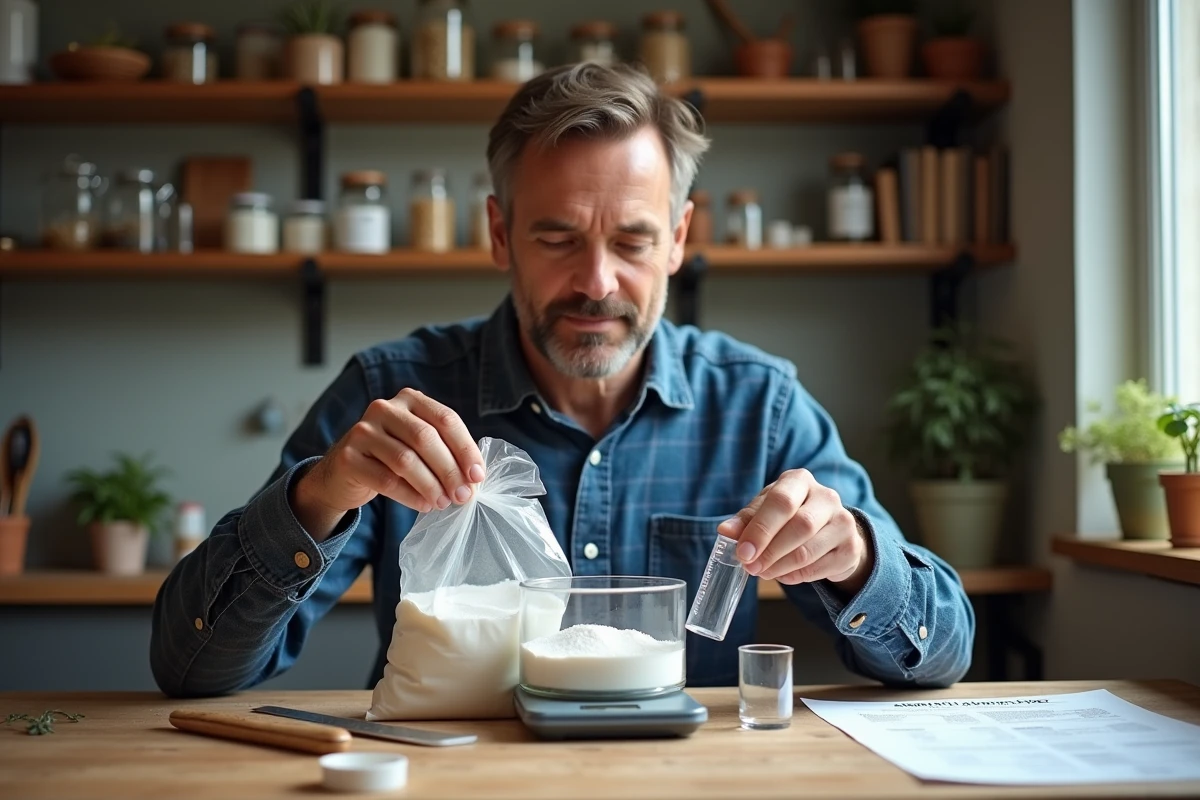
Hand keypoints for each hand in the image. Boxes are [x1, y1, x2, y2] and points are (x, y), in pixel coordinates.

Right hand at [292, 389, 484, 539]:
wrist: (342, 474)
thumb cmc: (389, 459)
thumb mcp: (417, 445)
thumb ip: (444, 452)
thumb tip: (474, 478)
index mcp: (409, 399)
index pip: (445, 419)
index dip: (465, 449)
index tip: (477, 476)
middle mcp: (384, 408)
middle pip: (426, 438)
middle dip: (450, 470)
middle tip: (463, 495)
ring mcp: (362, 431)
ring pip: (406, 460)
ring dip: (431, 485)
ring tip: (444, 502)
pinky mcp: (348, 457)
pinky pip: (386, 480)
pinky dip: (410, 496)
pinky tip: (424, 505)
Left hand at [717, 469, 872, 593]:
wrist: (829, 530)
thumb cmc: (790, 516)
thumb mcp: (765, 510)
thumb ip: (746, 520)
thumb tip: (726, 531)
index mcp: (800, 480)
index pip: (782, 502)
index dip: (761, 529)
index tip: (743, 552)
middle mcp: (827, 497)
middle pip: (800, 526)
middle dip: (770, 551)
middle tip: (750, 566)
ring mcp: (844, 522)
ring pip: (809, 550)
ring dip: (780, 567)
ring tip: (763, 572)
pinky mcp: (851, 548)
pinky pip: (820, 568)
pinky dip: (797, 576)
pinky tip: (784, 575)